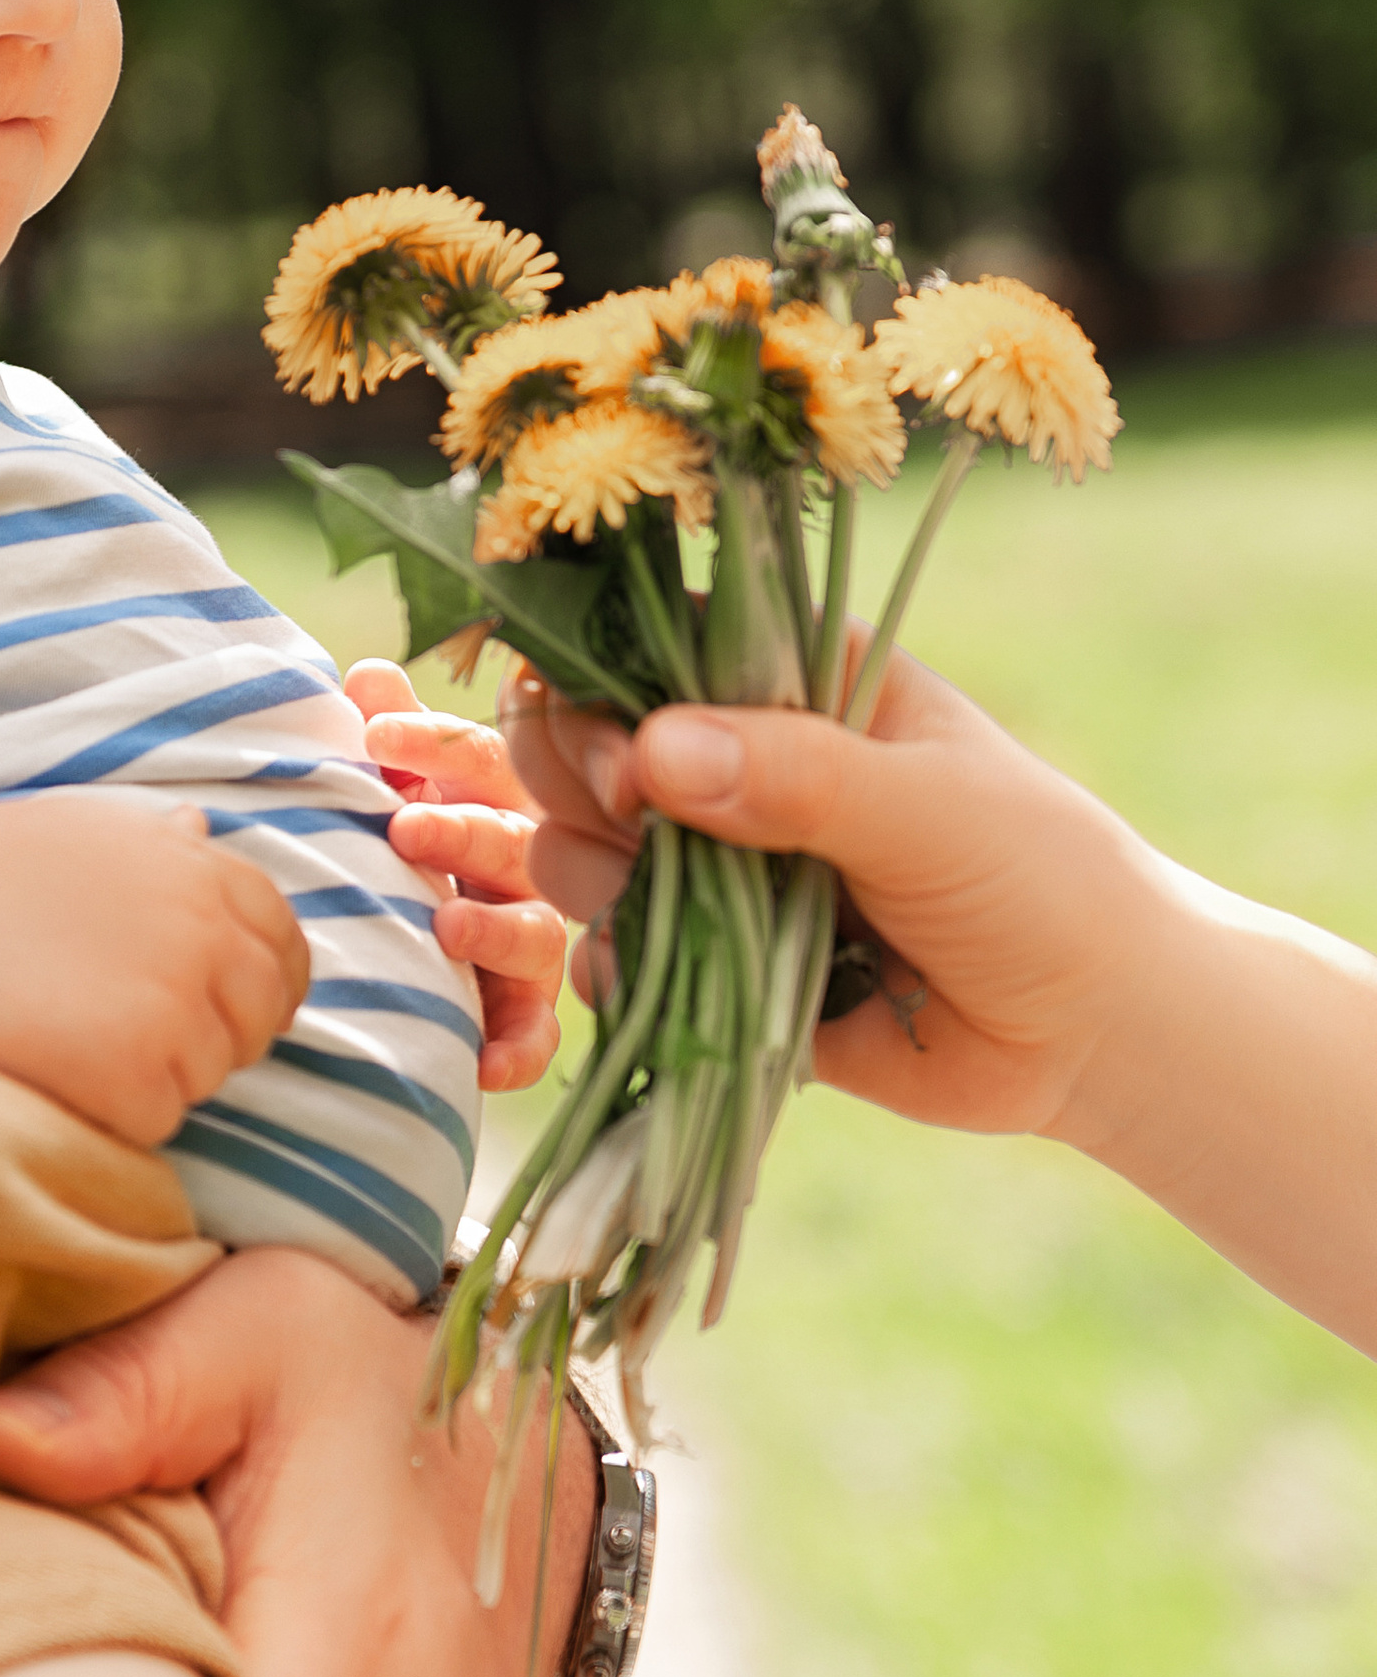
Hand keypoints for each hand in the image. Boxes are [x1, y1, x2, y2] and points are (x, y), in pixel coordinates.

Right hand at [0, 793, 310, 1147]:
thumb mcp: (82, 832)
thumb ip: (157, 844)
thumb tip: (198, 830)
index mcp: (202, 874)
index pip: (282, 939)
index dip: (266, 977)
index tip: (240, 1001)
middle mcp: (207, 938)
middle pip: (261, 1015)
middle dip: (221, 1032)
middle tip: (151, 1038)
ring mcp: (177, 1010)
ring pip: (210, 1072)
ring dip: (163, 1073)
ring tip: (84, 1043)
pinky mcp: (138, 1077)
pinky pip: (160, 1118)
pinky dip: (121, 1113)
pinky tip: (66, 1075)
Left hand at [340, 661, 566, 1093]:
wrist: (411, 937)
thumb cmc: (410, 834)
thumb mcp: (396, 782)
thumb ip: (390, 733)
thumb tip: (369, 674)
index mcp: (493, 796)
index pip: (480, 757)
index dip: (433, 742)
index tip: (375, 736)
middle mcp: (527, 863)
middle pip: (512, 839)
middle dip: (463, 831)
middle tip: (404, 827)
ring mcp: (532, 937)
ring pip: (537, 933)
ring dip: (494, 929)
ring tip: (446, 927)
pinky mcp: (525, 1010)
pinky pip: (537, 1032)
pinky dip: (517, 1047)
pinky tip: (483, 1062)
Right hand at [503, 639, 1155, 1141]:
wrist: (1093, 1033)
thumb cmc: (1040, 881)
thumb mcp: (930, 810)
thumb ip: (799, 776)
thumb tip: (654, 751)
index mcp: (792, 683)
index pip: (647, 643)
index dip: (604, 689)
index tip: (632, 761)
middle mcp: (738, 760)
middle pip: (585, 738)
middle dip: (581, 781)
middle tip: (638, 826)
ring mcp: (719, 861)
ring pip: (581, 843)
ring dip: (591, 874)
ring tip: (653, 905)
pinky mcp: (712, 958)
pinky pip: (614, 950)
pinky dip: (611, 966)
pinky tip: (644, 978)